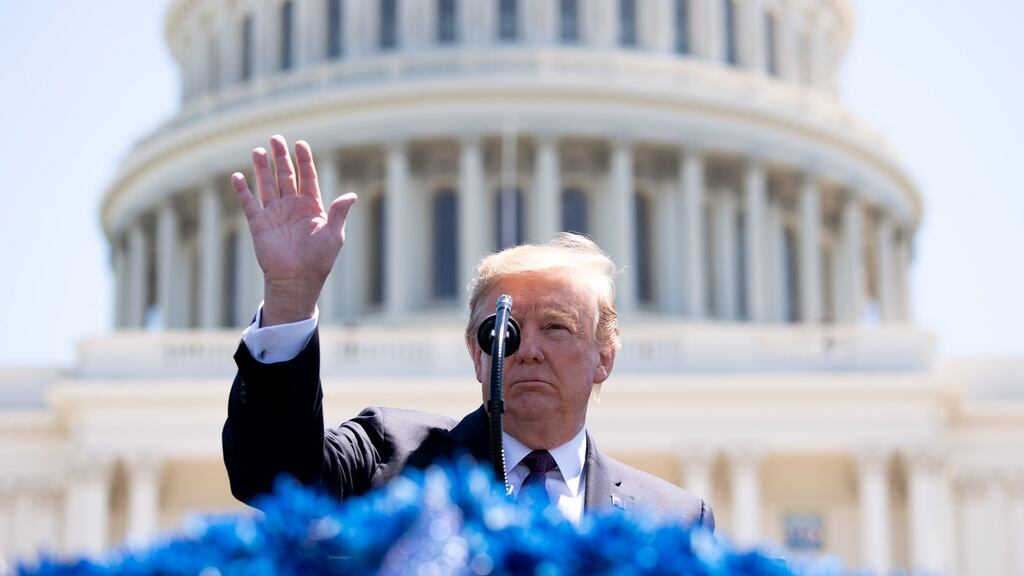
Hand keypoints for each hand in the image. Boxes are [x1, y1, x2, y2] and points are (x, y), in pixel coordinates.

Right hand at [231, 135, 356, 325]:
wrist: (297, 280)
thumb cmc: (319, 261)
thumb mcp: (333, 235)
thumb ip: (339, 213)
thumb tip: (351, 195)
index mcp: (311, 207)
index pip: (307, 177)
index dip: (304, 160)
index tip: (300, 143)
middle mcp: (292, 207)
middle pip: (286, 176)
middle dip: (281, 157)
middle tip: (275, 138)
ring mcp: (275, 214)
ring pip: (267, 185)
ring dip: (262, 168)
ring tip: (258, 151)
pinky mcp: (259, 224)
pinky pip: (249, 203)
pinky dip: (243, 190)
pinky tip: (237, 176)